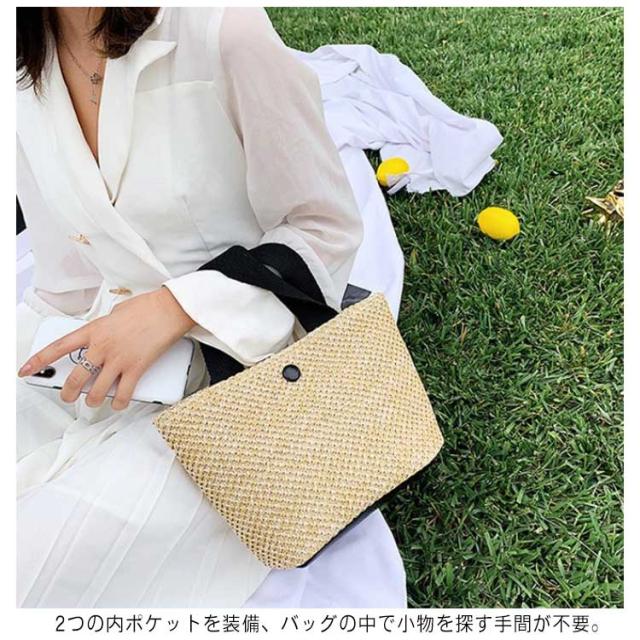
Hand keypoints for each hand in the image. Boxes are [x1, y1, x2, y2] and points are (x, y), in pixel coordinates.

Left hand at [17, 287, 195, 409]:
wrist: (168, 310)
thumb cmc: (146, 308)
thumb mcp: (116, 313)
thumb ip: (104, 328)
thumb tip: (104, 338)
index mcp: (93, 330)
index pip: (58, 348)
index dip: (38, 362)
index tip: (25, 370)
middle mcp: (101, 347)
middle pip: (75, 378)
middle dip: (67, 392)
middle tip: (67, 396)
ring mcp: (118, 360)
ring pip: (95, 392)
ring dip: (92, 401)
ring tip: (93, 402)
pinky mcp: (136, 369)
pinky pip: (122, 394)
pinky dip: (119, 403)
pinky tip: (118, 403)